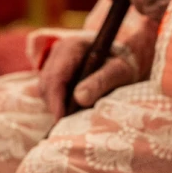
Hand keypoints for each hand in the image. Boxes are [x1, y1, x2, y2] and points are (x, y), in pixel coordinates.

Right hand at [38, 6, 157, 120]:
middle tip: (67, 125)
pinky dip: (58, 104)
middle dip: (55, 106)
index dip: (56, 99)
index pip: (55, 75)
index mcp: (72, 47)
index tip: (61, 119)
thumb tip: (80, 98)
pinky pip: (50, 92)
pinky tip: (71, 112)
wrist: (126, 59)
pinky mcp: (56, 74)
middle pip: (46, 84)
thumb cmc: (125, 63)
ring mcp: (55, 63)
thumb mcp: (119, 71)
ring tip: (71, 119)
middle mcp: (59, 53)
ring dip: (56, 106)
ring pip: (45, 90)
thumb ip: (101, 82)